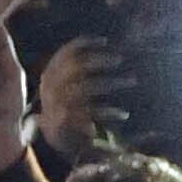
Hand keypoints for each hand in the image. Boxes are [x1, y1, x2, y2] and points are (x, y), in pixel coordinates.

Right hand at [32, 33, 119, 158]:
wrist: (55, 140)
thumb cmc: (68, 108)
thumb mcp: (67, 86)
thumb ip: (77, 71)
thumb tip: (102, 47)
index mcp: (50, 75)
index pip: (65, 53)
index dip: (84, 43)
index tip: (105, 41)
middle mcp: (50, 87)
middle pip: (76, 66)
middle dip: (100, 60)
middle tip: (120, 60)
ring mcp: (57, 103)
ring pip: (87, 87)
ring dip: (112, 82)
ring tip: (131, 80)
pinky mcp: (67, 120)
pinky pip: (92, 112)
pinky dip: (109, 112)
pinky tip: (123, 114)